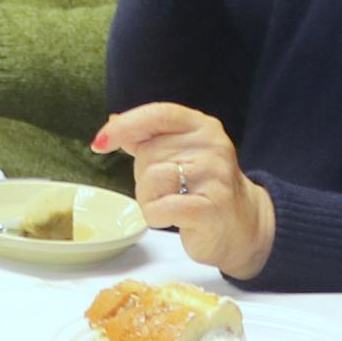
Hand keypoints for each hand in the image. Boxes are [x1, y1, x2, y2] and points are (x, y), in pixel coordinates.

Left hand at [91, 104, 276, 281]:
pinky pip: (159, 208)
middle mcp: (212, 146)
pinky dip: (157, 217)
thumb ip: (149, 138)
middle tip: (168, 190)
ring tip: (173, 204)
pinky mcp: (211, 209)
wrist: (241, 226)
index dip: (126, 126)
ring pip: (151, 181)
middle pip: (149, 154)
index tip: (99, 144)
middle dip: (144, 177)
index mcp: (203, 127)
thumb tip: (114, 120)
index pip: (159, 114)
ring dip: (149, 199)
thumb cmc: (202, 189)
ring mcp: (215, 176)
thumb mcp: (179, 155)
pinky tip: (174, 219)